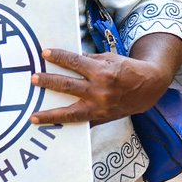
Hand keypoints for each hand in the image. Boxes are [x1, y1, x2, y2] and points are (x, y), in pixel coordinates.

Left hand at [30, 48, 172, 125]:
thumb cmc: (126, 70)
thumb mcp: (109, 59)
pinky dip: (67, 126)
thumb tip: (67, 61)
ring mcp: (100, 108)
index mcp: (102, 72)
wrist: (148, 88)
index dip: (59, 57)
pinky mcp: (101, 119)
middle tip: (33, 79)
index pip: (75, 62)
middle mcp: (100, 91)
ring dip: (50, 114)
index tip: (45, 53)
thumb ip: (89, 61)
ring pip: (71, 113)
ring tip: (34, 116)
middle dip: (49, 82)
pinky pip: (81, 124)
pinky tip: (52, 129)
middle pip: (68, 86)